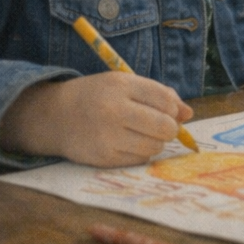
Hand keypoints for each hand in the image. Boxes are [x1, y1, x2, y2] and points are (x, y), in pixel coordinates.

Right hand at [0, 71, 193, 166]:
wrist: (55, 116)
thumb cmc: (98, 97)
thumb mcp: (126, 85)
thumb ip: (159, 95)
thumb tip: (188, 114)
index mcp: (121, 85)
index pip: (165, 100)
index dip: (173, 109)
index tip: (168, 111)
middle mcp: (114, 110)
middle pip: (164, 126)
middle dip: (169, 129)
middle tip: (161, 127)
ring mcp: (107, 136)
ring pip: (155, 146)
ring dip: (156, 142)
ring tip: (141, 134)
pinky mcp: (103, 157)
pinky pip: (139, 159)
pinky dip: (140, 152)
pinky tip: (127, 143)